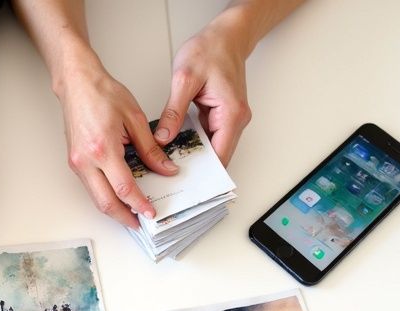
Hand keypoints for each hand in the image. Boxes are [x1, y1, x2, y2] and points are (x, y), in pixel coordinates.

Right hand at [57, 62, 174, 227]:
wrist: (77, 84)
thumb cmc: (102, 94)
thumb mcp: (135, 119)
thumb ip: (151, 148)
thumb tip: (165, 169)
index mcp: (103, 148)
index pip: (124, 188)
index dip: (139, 204)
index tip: (151, 212)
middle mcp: (85, 160)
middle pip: (105, 202)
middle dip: (124, 217)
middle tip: (140, 224)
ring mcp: (77, 163)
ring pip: (96, 198)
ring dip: (114, 209)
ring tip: (132, 214)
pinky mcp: (74, 162)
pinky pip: (91, 187)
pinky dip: (105, 196)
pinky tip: (118, 196)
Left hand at [154, 24, 251, 166]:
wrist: (225, 35)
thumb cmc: (211, 50)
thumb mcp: (184, 80)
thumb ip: (173, 111)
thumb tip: (163, 137)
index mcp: (231, 114)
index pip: (220, 156)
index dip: (203, 174)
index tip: (185, 186)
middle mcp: (235, 120)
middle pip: (217, 157)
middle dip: (196, 170)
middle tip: (170, 180)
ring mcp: (230, 119)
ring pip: (212, 149)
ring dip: (194, 158)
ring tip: (169, 167)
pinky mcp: (221, 116)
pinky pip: (209, 137)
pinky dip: (194, 144)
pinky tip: (176, 148)